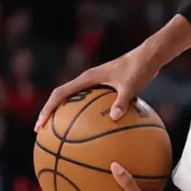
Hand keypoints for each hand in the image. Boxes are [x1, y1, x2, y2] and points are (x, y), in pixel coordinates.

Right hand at [34, 49, 158, 130]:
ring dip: (67, 114)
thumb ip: (122, 101)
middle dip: (51, 114)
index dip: (47, 109)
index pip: (60, 94)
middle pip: (62, 98)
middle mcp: (88, 80)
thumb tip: (114, 118)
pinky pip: (92, 103)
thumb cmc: (140, 68)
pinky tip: (97, 130)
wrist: (150, 56)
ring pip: (76, 100)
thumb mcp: (131, 86)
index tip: (40, 126)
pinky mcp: (106, 87)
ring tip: (63, 134)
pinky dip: (89, 115)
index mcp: (88, 78)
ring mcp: (97, 83)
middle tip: (44, 132)